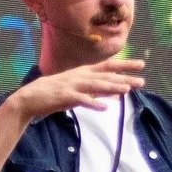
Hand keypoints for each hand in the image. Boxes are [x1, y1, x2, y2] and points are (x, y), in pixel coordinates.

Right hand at [11, 56, 143, 123]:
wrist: (30, 98)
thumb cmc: (55, 94)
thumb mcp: (79, 90)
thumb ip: (97, 90)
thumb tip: (117, 92)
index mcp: (83, 72)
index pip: (108, 66)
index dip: (125, 65)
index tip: (141, 65)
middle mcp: (79, 76)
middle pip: (106, 76)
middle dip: (124, 78)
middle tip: (142, 81)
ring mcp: (71, 85)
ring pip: (95, 85)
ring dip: (111, 87)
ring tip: (126, 90)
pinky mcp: (64, 96)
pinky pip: (80, 100)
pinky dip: (92, 103)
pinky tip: (103, 107)